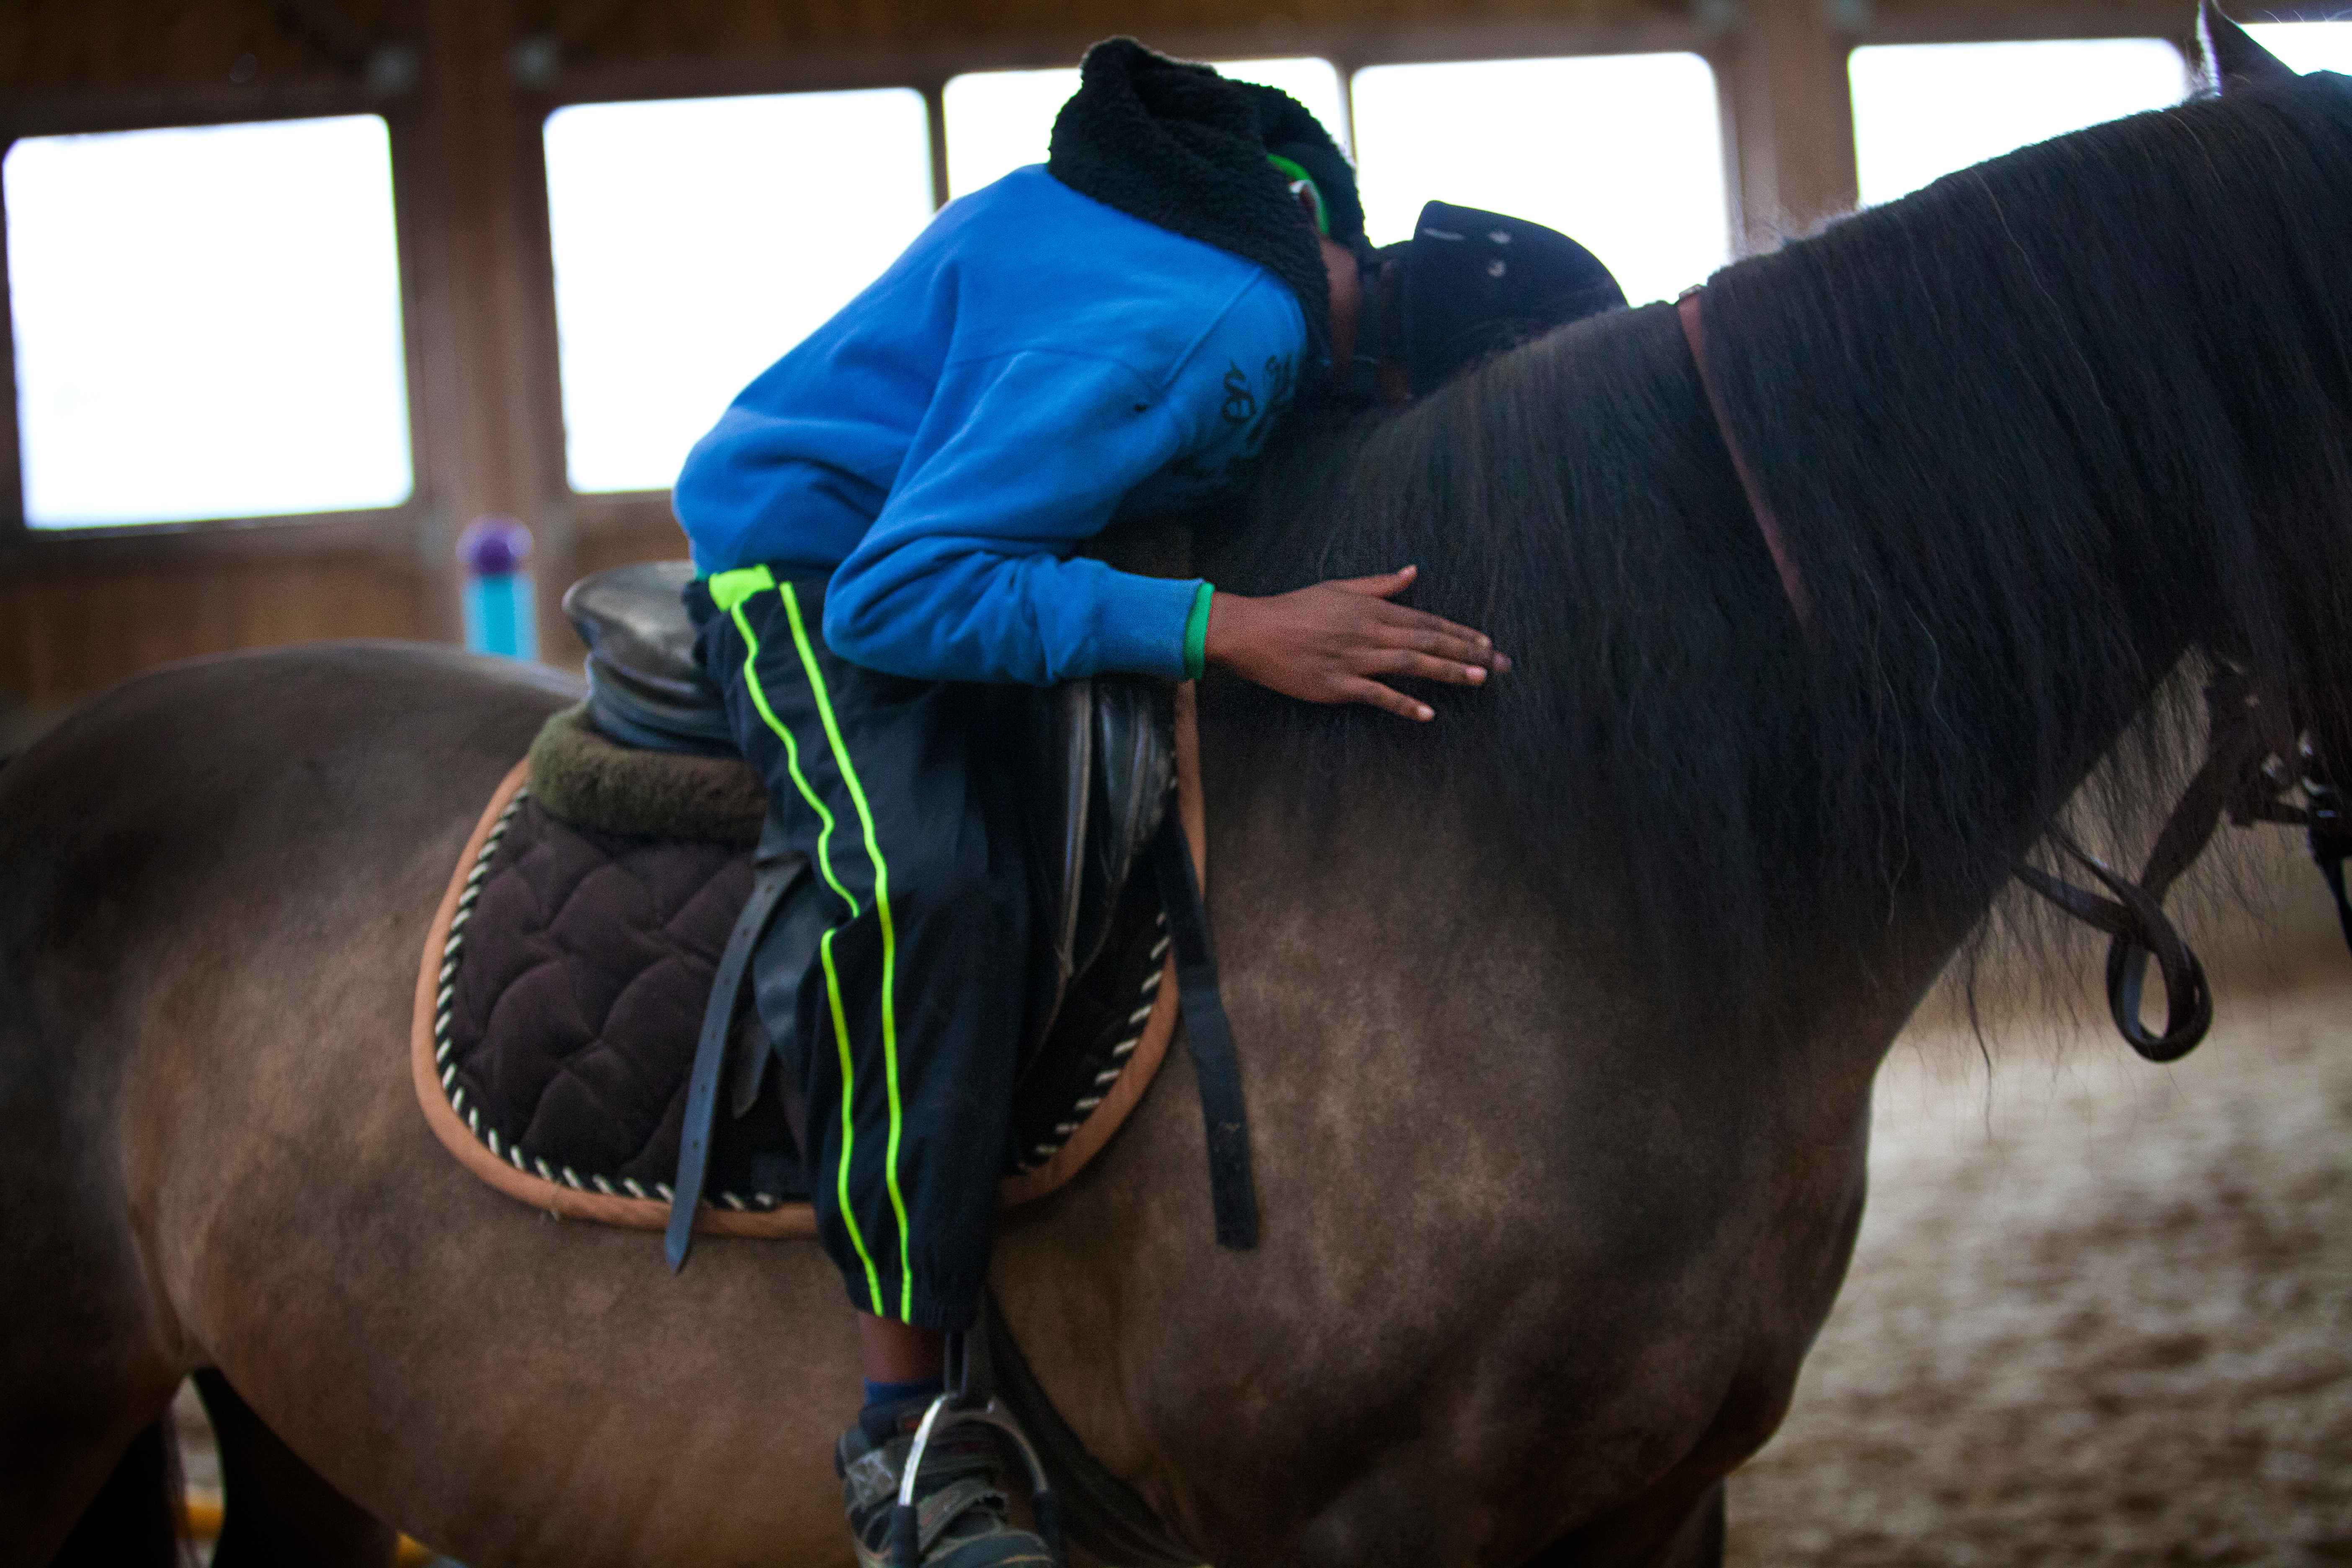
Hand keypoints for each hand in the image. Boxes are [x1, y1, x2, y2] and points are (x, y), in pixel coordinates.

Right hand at [1203, 565, 1510, 721]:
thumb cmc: (1293, 609)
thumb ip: (1380, 585)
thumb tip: (1413, 572)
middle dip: (1468, 653)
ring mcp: (1353, 659)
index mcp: (1371, 609)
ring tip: (1479, 680)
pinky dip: (1403, 703)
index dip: (1460, 632)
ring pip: (1410, 663)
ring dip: (1447, 671)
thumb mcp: (1339, 588)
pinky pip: (1377, 695)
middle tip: (1501, 665)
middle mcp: (1368, 631)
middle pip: (1428, 640)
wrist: (1252, 631)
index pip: (1427, 620)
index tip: (1488, 643)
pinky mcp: (1336, 684)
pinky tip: (1427, 712)